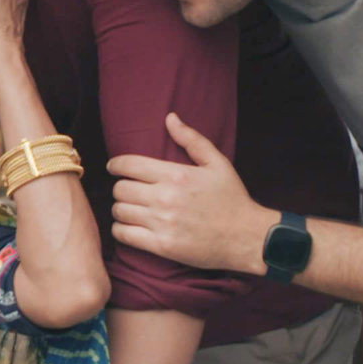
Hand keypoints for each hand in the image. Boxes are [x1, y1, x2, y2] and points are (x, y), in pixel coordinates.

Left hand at [108, 112, 276, 274]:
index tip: (114, 168)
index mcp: (176, 175)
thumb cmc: (232, 199)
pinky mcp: (162, 246)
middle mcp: (165, 197)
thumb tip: (170, 117)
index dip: (116, 165)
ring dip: (121, 209)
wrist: (248, 238)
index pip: (128, 164)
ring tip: (130, 209)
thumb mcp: (217, 164)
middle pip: (120, 188)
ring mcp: (162, 223)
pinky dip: (121, 229)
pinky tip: (130, 226)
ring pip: (119, 210)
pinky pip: (123, 233)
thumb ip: (191, 139)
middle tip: (129, 191)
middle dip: (121, 188)